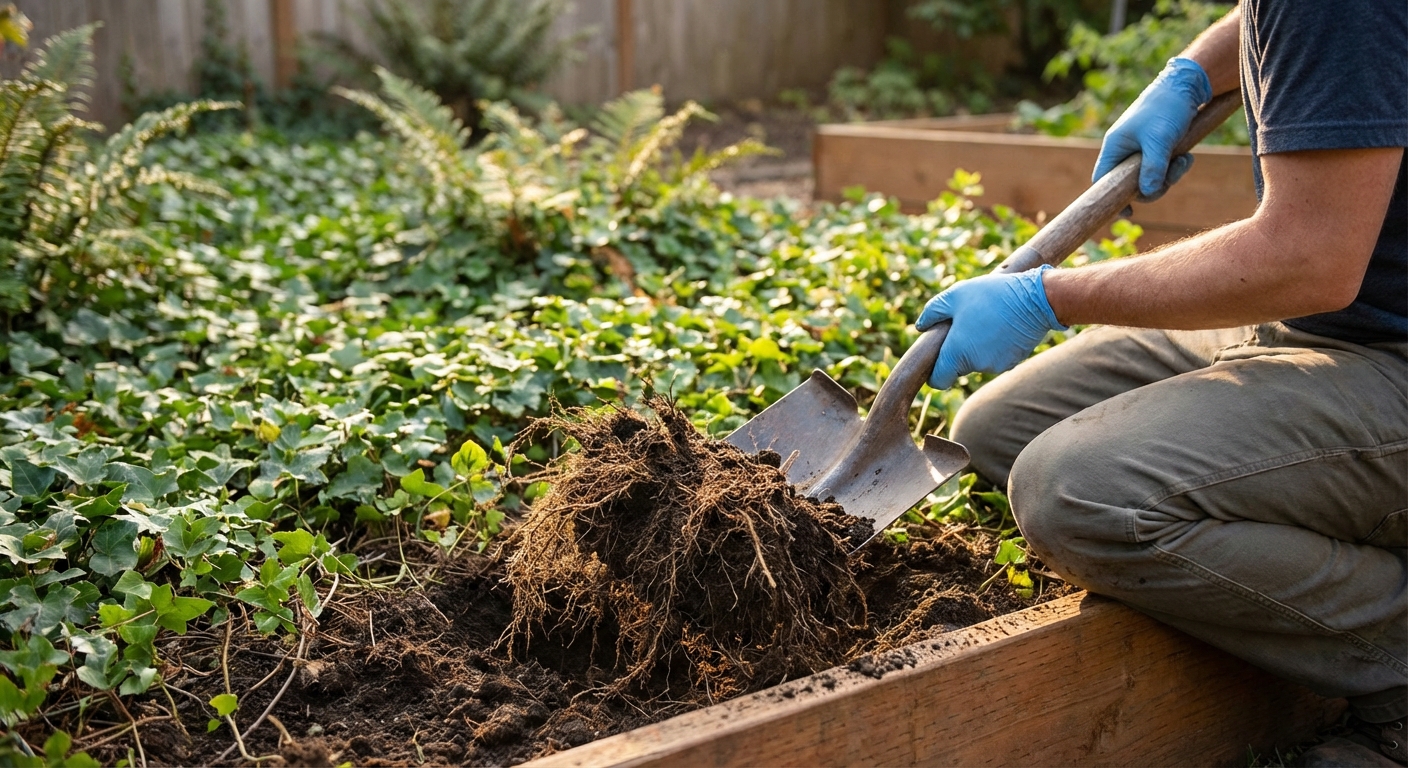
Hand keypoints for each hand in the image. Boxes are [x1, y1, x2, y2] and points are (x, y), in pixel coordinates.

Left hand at [915, 265, 1066, 389]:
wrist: (1037, 299)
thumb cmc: (992, 295)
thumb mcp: (955, 295)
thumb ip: (932, 312)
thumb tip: (920, 326)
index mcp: (957, 353)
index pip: (938, 381)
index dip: (934, 372)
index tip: (936, 358)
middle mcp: (977, 365)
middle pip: (958, 367)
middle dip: (957, 350)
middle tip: (964, 323)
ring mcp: (997, 366)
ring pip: (978, 361)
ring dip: (977, 346)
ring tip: (986, 318)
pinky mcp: (1014, 361)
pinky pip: (996, 357)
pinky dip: (995, 345)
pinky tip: (1001, 324)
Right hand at [1093, 57, 1211, 199]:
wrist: (1186, 85)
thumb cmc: (1166, 108)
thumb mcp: (1160, 140)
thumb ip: (1153, 168)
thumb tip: (1148, 194)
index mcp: (1115, 147)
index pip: (1103, 181)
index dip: (1110, 199)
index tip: (1129, 213)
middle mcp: (1125, 151)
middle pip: (1132, 184)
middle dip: (1155, 184)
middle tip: (1172, 174)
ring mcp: (1141, 151)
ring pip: (1151, 178)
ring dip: (1170, 175)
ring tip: (1184, 160)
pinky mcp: (1157, 149)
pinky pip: (1163, 169)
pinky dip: (1176, 167)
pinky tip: (1187, 157)